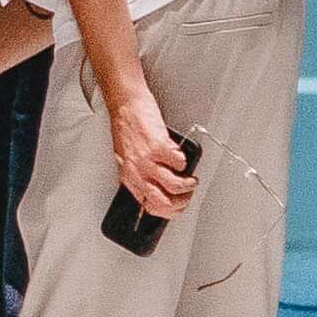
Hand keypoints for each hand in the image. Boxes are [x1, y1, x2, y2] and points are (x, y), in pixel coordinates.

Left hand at [109, 81, 197, 223]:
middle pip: (164, 202)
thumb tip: (158, 188)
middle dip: (181, 203)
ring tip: (191, 179)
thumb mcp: (127, 158)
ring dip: (188, 185)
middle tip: (188, 194)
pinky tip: (180, 155)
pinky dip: (184, 161)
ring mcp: (147, 160)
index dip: (168, 211)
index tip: (177, 207)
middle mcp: (136, 172)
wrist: (125, 105)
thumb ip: (140, 175)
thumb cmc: (126, 127)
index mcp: (128, 177)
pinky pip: (180, 163)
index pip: (149, 207)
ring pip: (175, 186)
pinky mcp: (159, 147)